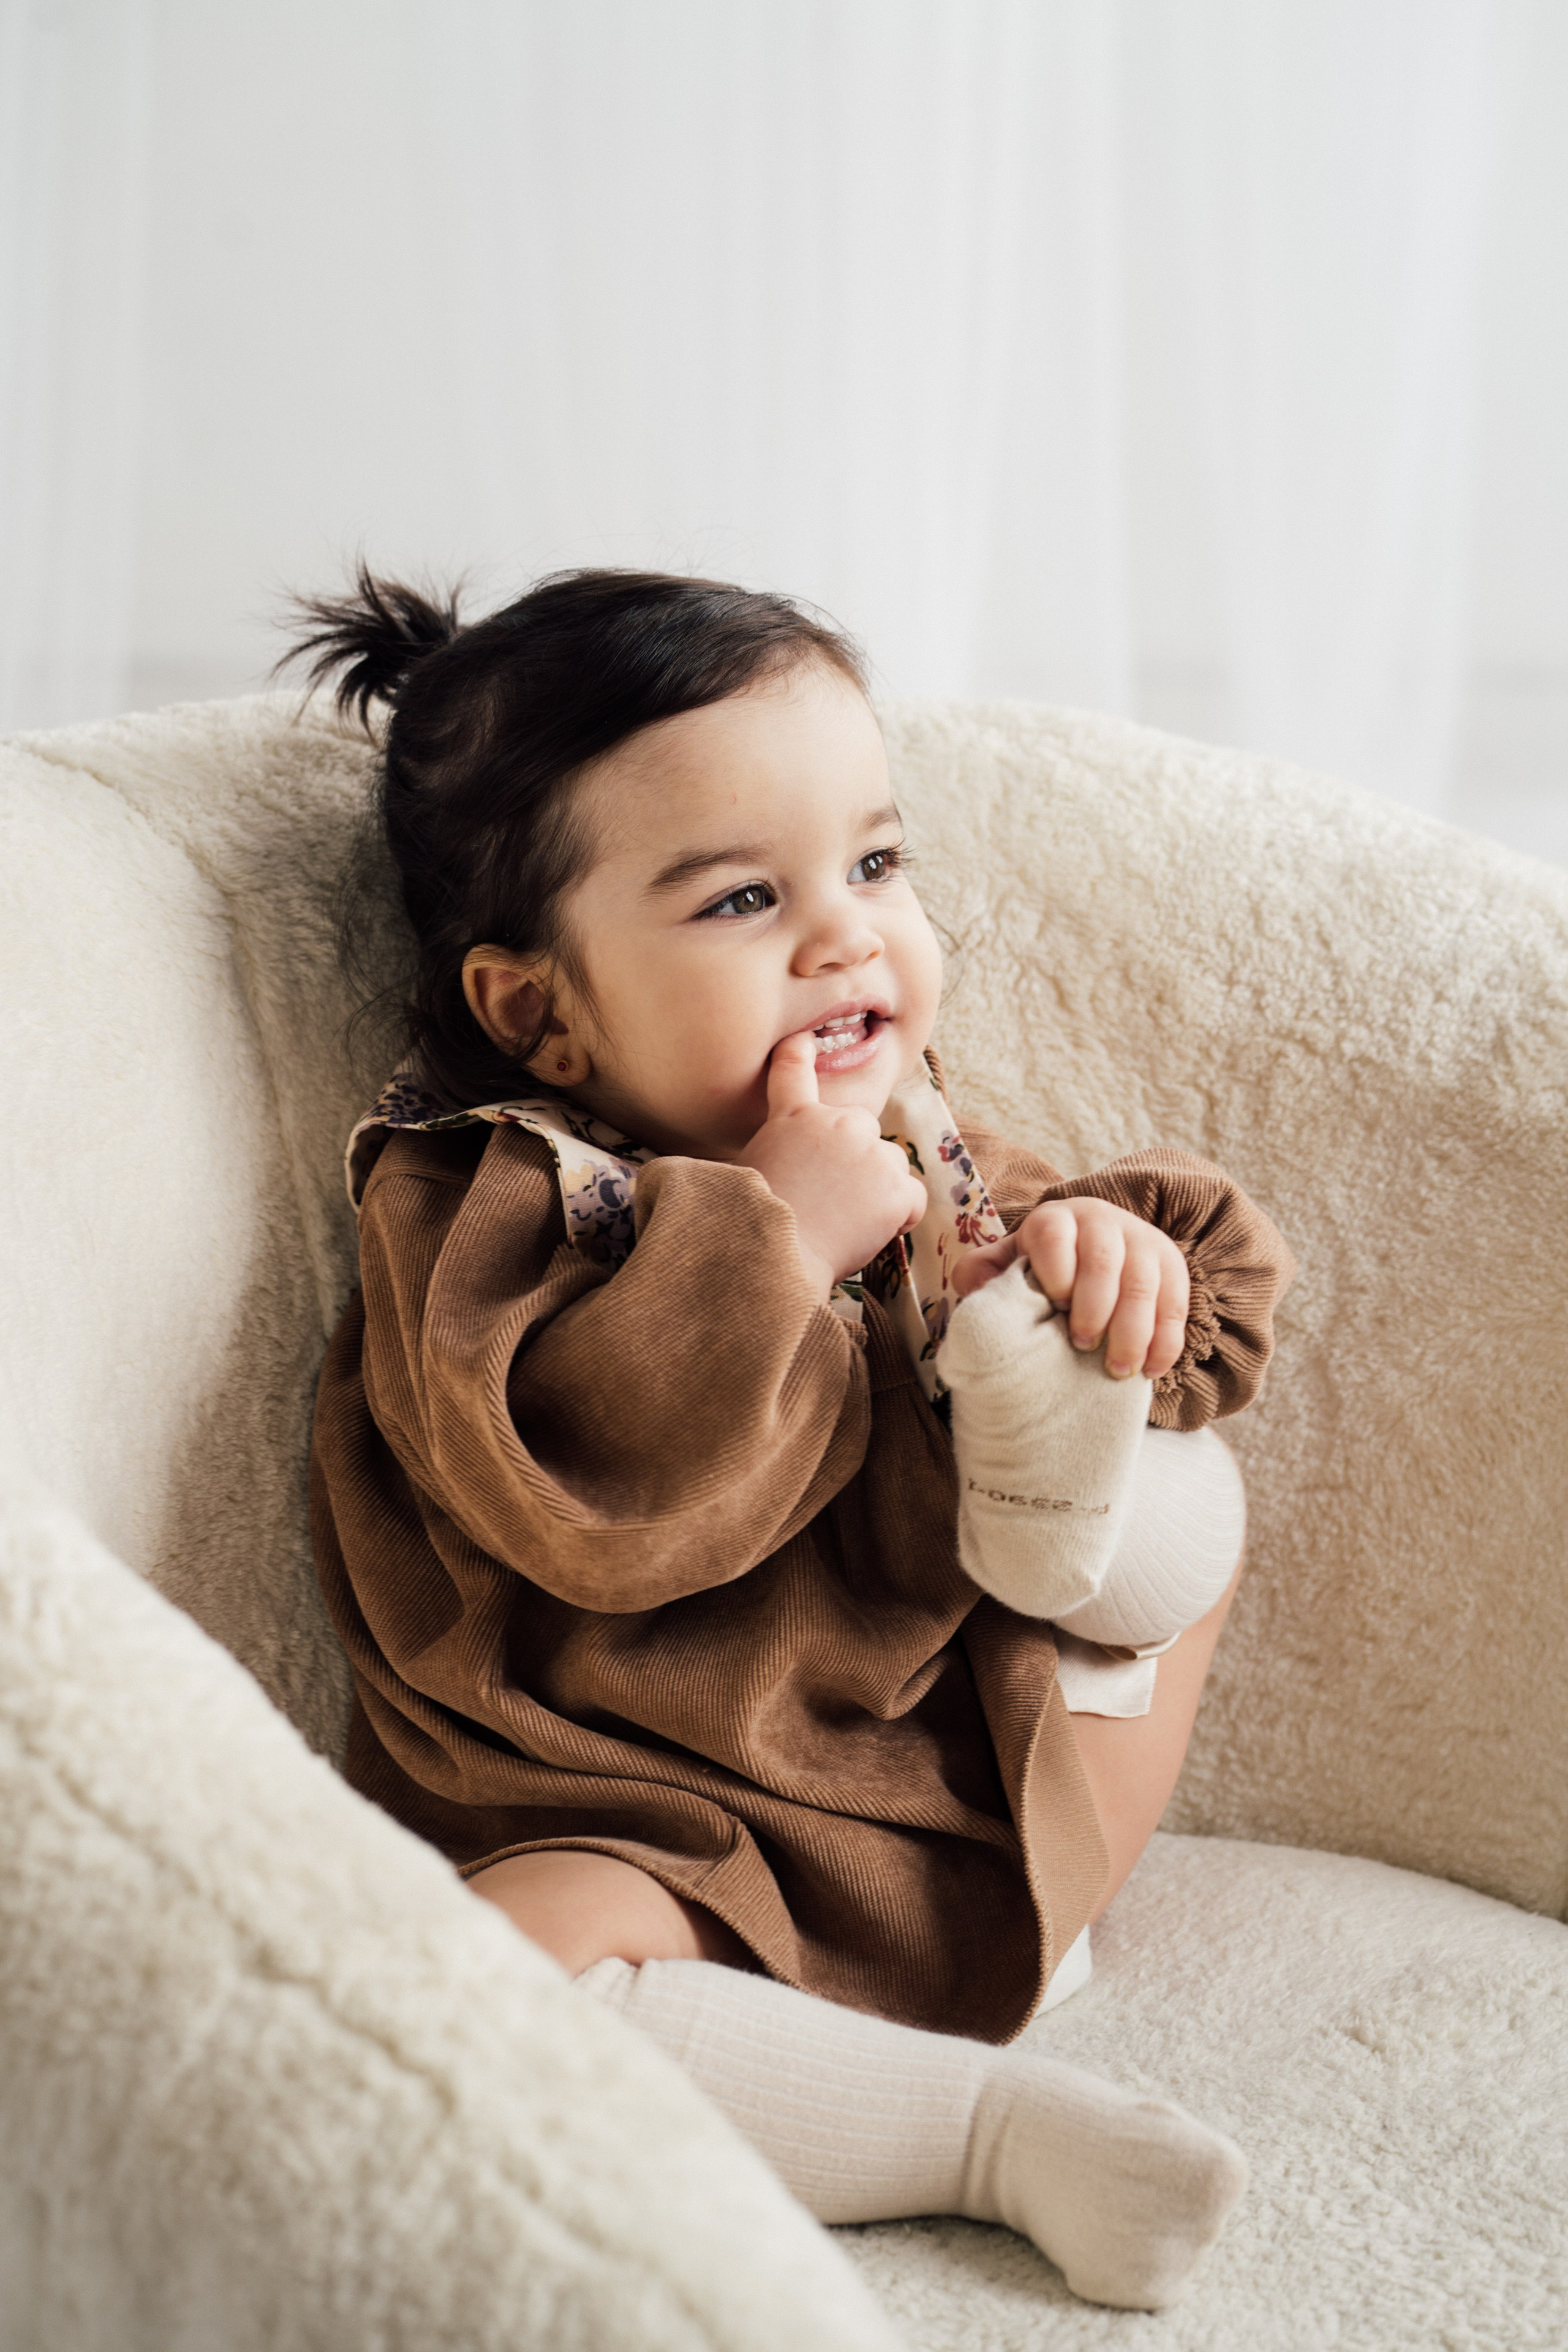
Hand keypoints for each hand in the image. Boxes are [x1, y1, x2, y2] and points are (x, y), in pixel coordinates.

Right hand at [739, 1031, 927, 1298]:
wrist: (773, 1253)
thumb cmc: (747, 1221)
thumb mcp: (745, 1170)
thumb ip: (774, 1154)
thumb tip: (763, 1169)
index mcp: (793, 1117)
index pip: (793, 1069)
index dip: (799, 1050)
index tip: (804, 1039)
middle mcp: (837, 1123)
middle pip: (861, 1129)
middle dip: (854, 1158)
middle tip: (829, 1197)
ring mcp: (871, 1152)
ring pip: (890, 1164)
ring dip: (877, 1188)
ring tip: (844, 1220)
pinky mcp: (897, 1187)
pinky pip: (912, 1200)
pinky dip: (899, 1217)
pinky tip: (869, 1233)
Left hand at [951, 1197, 1189, 1380]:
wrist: (1092, 1258)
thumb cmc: (1042, 1269)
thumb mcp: (1008, 1264)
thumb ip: (983, 1273)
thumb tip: (977, 1290)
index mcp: (1056, 1218)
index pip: (1053, 1235)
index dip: (1053, 1273)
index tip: (1053, 1307)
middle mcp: (1103, 1221)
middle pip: (1103, 1262)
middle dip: (1094, 1309)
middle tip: (1083, 1346)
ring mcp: (1143, 1241)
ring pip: (1144, 1285)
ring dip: (1132, 1333)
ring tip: (1117, 1370)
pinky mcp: (1173, 1267)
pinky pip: (1176, 1305)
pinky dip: (1165, 1342)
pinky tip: (1151, 1370)